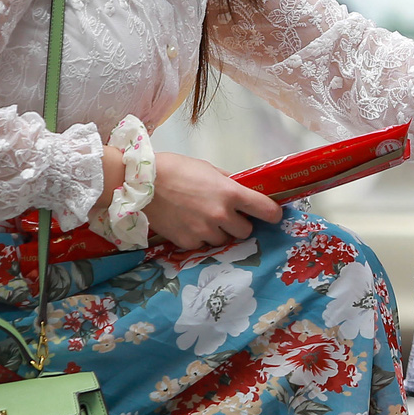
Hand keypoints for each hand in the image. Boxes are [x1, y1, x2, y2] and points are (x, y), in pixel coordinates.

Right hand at [138, 150, 281, 249]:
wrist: (141, 183)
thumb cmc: (176, 169)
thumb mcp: (208, 170)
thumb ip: (228, 183)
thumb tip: (242, 190)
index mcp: (230, 193)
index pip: (266, 210)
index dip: (272, 214)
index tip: (272, 215)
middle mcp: (221, 215)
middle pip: (246, 231)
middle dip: (239, 224)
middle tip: (226, 215)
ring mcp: (204, 231)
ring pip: (223, 241)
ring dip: (219, 233)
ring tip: (201, 218)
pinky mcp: (187, 242)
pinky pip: (202, 245)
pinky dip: (199, 237)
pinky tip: (187, 224)